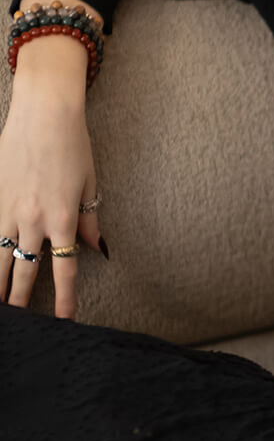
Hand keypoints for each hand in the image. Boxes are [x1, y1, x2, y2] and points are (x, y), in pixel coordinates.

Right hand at [1, 20, 104, 319]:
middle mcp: (32, 220)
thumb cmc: (74, 147)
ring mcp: (7, 211)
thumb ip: (91, 221)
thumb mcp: (90, 185)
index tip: (65, 320)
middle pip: (26, 272)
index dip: (66, 297)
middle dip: (23, 302)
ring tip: (0, 309)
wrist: (45, 115)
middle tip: (22, 326)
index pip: (65, 268)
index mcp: (63, 218)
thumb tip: (97, 250)